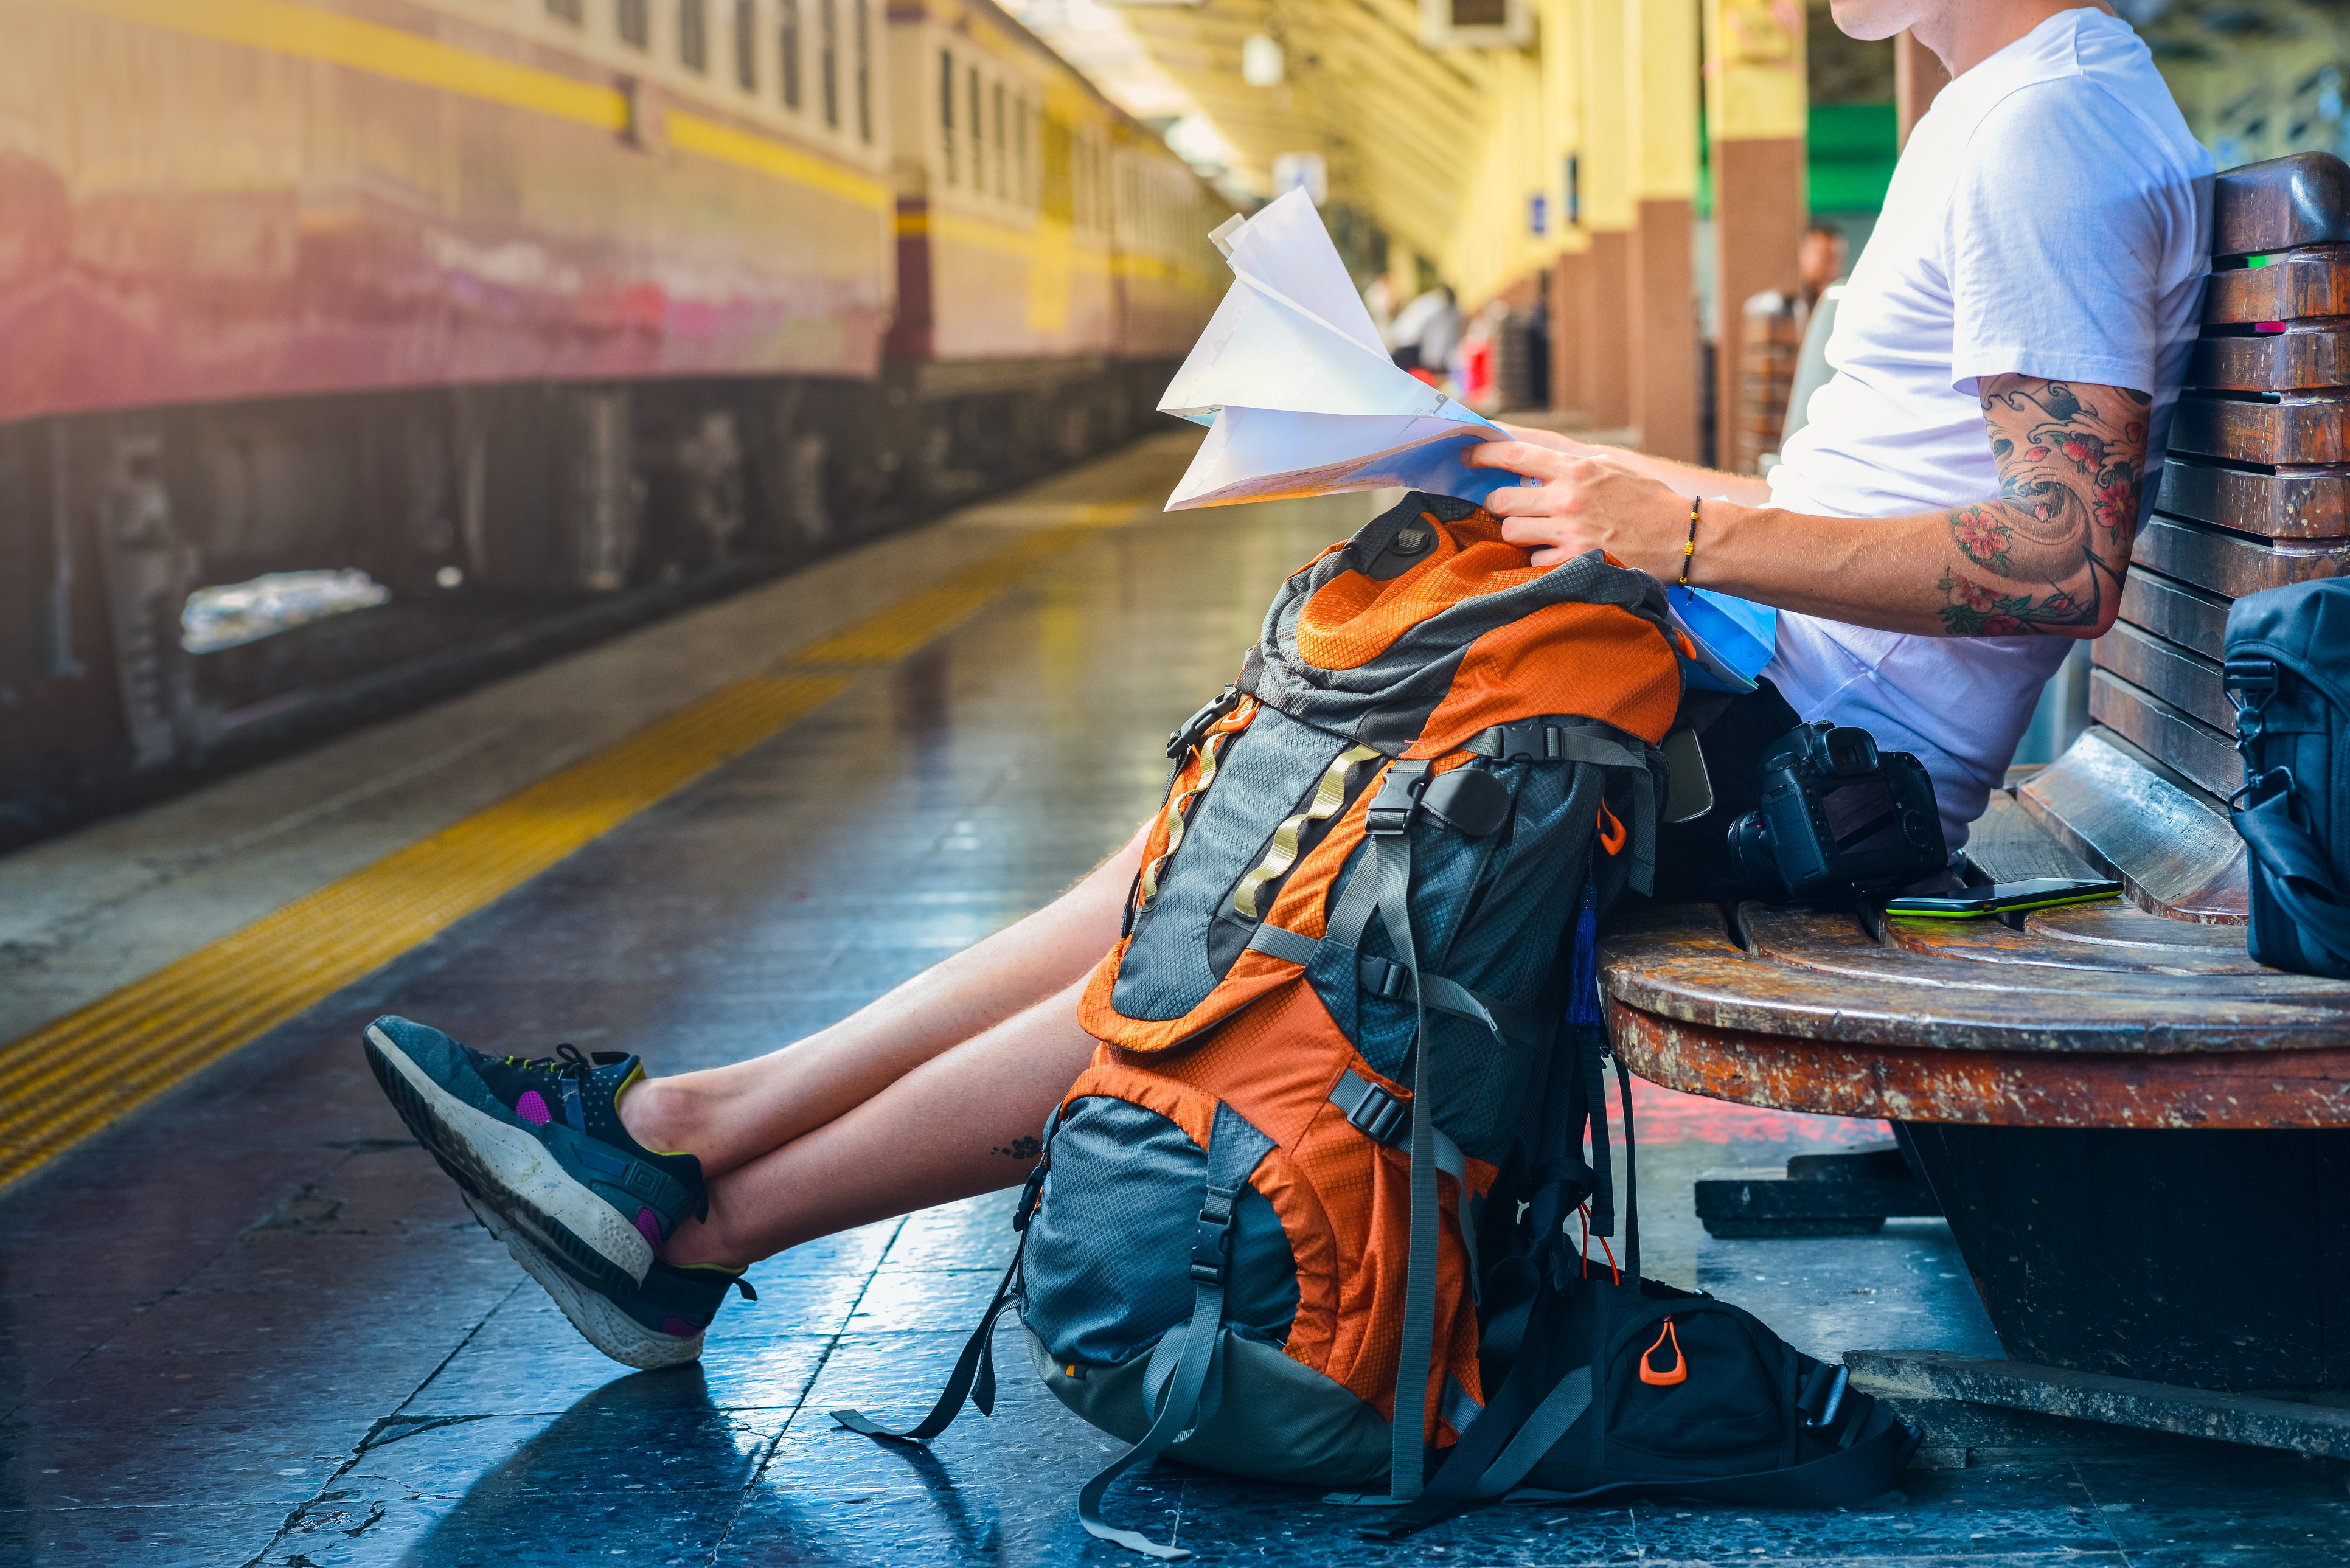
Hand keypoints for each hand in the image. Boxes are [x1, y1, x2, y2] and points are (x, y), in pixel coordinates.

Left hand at [1465, 440, 1699, 577]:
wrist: (1683, 537)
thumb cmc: (1650, 501)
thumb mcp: (1611, 468)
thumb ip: (1571, 467)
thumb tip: (1531, 465)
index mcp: (1576, 469)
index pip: (1513, 455)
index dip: (1482, 455)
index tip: (1468, 457)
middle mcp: (1567, 498)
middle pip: (1500, 500)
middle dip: (1501, 504)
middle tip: (1515, 507)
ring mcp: (1568, 532)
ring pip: (1511, 531)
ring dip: (1520, 532)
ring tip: (1541, 532)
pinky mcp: (1574, 562)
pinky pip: (1534, 560)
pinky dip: (1541, 559)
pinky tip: (1561, 554)